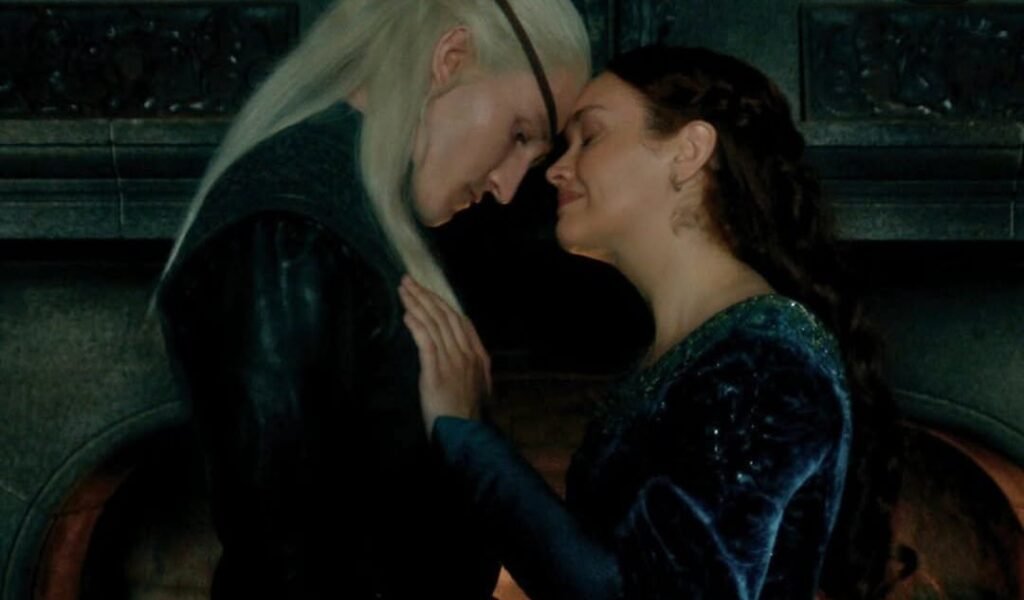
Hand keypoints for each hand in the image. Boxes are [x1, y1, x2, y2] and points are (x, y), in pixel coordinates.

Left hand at [398, 275, 491, 438]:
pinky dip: (416, 326)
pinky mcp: (436, 371)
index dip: (442, 303)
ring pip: (434, 325)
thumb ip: (473, 367)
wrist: (466, 433)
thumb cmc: (469, 414)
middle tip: (408, 281)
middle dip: (425, 296)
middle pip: (444, 317)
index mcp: (477, 356)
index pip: (459, 321)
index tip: (428, 292)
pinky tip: (407, 314)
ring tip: (404, 290)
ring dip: (417, 305)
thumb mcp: (480, 387)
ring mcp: (451, 361)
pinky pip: (426, 342)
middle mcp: (465, 354)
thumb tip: (464, 353)